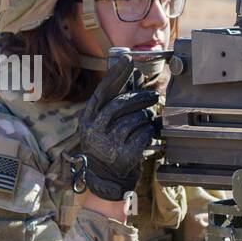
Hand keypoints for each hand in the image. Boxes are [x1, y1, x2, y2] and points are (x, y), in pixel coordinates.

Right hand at [76, 57, 158, 200]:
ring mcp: (109, 144)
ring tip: (148, 120)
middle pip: (121, 104)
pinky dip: (149, 132)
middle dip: (140, 97)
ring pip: (135, 118)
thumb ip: (116, 105)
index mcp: (88, 121)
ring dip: (146, 117)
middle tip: (153, 95)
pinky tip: (148, 134)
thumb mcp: (104, 127)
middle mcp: (95, 131)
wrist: (106, 181)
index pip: (103, 92)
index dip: (116, 74)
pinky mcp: (125, 155)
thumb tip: (134, 78)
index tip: (128, 59)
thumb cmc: (107, 150)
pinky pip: (144, 134)